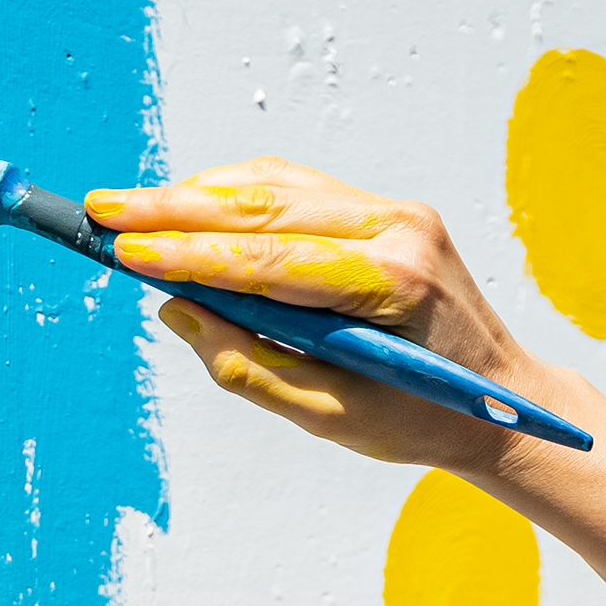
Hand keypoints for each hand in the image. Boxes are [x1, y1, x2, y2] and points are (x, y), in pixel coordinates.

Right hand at [84, 159, 558, 468]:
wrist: (503, 401)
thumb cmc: (424, 419)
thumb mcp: (335, 417)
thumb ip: (253, 368)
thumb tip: (178, 309)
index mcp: (394, 284)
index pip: (272, 257)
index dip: (190, 252)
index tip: (124, 250)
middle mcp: (400, 232)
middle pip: (268, 205)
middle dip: (177, 208)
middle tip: (102, 212)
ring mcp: (398, 215)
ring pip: (278, 186)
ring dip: (200, 194)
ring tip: (132, 210)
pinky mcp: (389, 213)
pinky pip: (299, 191)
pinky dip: (239, 195)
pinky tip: (191, 206)